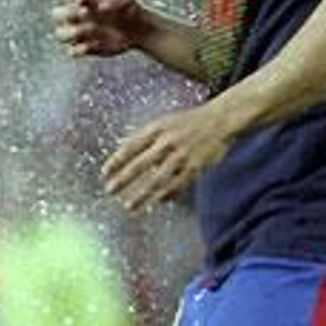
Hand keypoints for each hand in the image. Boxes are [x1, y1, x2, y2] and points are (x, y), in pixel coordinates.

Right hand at [52, 0, 145, 57]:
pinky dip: (79, 49)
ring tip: (91, 30)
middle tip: (85, 14)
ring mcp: (80, 32)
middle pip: (56, 14)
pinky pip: (72, 51)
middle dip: (67, 14)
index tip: (84, 0)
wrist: (139, 30)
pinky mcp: (86, 48)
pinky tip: (93, 45)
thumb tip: (101, 8)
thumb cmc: (130, 10)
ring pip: (60, 34)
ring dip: (71, 33)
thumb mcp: (127, 0)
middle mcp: (78, 14)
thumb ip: (114, 1)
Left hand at [101, 103, 233, 210]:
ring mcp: (181, 156)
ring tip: (129, 206)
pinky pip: (178, 186)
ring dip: (142, 195)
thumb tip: (122, 146)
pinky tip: (158, 202)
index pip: (130, 146)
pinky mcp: (196, 167)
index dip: (116, 161)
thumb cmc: (190, 120)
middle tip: (110, 191)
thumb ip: (145, 135)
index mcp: (157, 128)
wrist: (220, 120)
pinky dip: (166, 195)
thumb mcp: (164, 121)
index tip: (104, 173)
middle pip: (140, 164)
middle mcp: (167, 142)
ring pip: (157, 180)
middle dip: (123, 180)